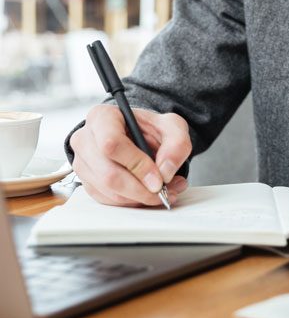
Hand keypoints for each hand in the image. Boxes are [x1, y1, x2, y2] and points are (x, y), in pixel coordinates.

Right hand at [70, 104, 191, 206]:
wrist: (140, 136)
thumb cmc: (151, 128)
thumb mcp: (173, 126)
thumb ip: (177, 144)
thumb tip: (165, 171)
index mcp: (102, 117)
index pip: (112, 144)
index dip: (137, 164)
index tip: (159, 178)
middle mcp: (85, 139)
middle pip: (108, 173)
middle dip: (140, 189)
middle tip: (164, 192)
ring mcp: (82, 163)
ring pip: (108, 190)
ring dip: (139, 197)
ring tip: (165, 191)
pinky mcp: (87, 182)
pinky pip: (107, 199)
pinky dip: (131, 201)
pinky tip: (149, 193)